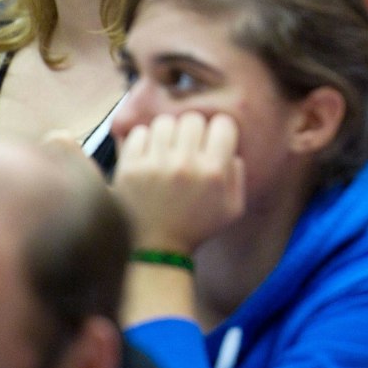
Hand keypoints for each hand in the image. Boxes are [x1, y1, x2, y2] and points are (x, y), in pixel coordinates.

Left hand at [112, 112, 245, 253]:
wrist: (159, 248)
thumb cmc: (198, 226)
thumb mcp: (233, 208)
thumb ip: (238, 174)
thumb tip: (229, 147)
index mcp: (213, 172)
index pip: (223, 124)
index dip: (220, 131)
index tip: (213, 142)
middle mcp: (185, 165)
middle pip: (193, 119)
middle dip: (194, 131)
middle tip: (189, 147)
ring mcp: (154, 166)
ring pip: (165, 122)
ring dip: (169, 134)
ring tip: (168, 151)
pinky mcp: (129, 168)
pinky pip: (139, 133)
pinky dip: (145, 141)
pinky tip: (150, 156)